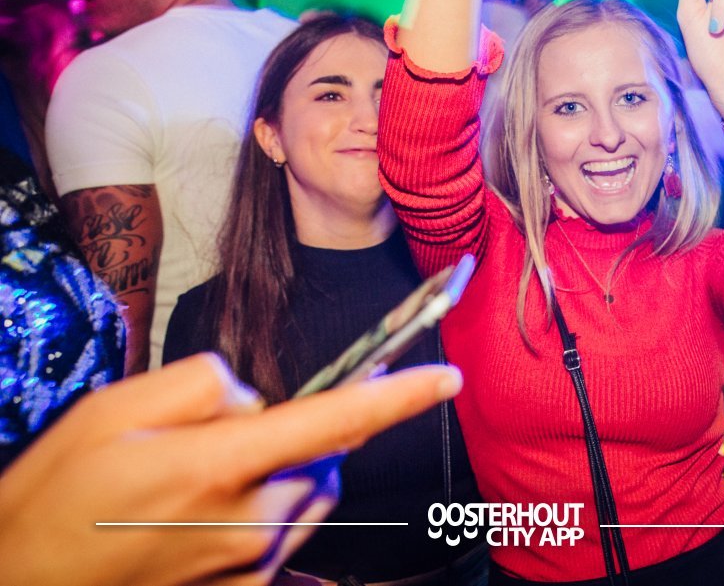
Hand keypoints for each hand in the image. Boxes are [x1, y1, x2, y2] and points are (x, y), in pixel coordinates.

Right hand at [0, 354, 461, 585]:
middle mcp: (250, 522)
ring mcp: (249, 567)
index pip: (336, 420)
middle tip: (229, 434)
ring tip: (206, 480)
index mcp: (222, 467)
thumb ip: (203, 385)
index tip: (446, 376)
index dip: (400, 396)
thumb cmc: (57, 497)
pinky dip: (264, 514)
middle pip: (326, 458)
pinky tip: (198, 518)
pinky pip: (283, 538)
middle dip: (306, 434)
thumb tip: (254, 396)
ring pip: (309, 499)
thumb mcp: (114, 410)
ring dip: (288, 474)